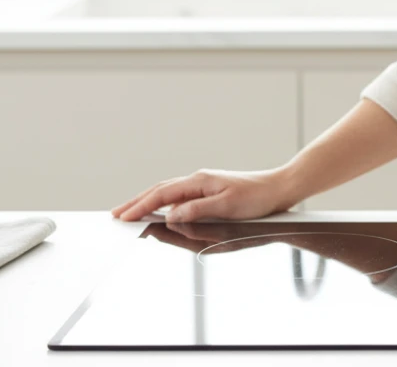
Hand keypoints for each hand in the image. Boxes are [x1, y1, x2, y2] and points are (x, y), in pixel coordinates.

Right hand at [111, 167, 299, 222]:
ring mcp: (204, 185)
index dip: (141, 206)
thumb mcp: (227, 206)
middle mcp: (198, 180)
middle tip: (116, 214)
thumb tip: (171, 215)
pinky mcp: (210, 192)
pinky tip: (160, 212)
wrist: (280, 188)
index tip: (123, 217)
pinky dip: (165, 204)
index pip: (162, 194)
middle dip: (136, 203)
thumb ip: (198, 210)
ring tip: (131, 213)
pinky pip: (180, 198)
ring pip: (168, 194)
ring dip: (148, 203)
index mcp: (200, 181)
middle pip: (160, 191)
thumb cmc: (258, 198)